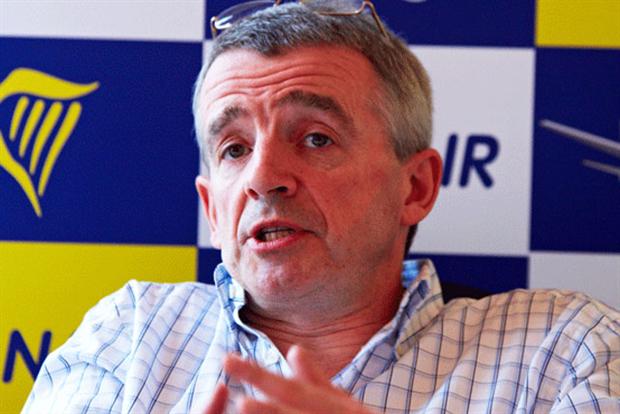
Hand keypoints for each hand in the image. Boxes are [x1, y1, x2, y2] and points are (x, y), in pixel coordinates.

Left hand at [220, 345, 374, 413]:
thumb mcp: (345, 404)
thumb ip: (318, 381)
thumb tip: (293, 350)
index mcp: (335, 406)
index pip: (289, 388)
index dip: (258, 375)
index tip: (227, 360)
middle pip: (297, 409)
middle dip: (267, 409)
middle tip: (239, 402)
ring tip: (243, 409)